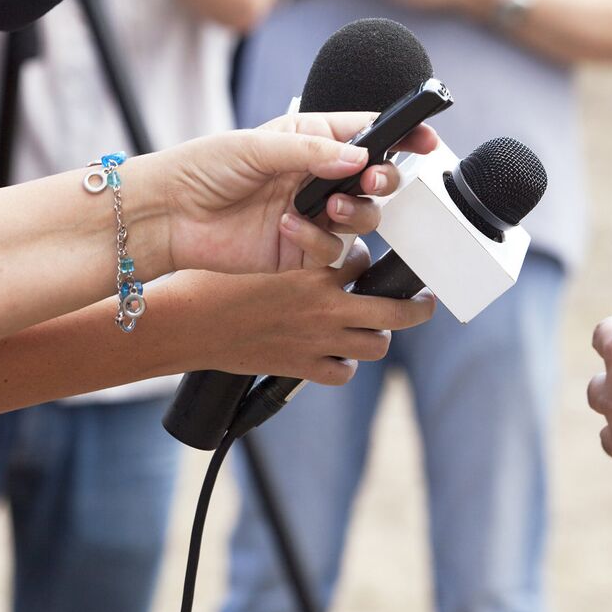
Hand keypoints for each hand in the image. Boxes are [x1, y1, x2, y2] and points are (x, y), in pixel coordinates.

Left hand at [141, 111, 438, 275]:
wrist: (169, 216)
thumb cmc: (204, 168)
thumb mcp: (257, 147)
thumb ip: (312, 151)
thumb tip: (360, 156)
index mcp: (310, 139)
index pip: (368, 132)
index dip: (402, 134)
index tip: (425, 139)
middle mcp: (317, 176)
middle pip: (376, 176)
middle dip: (384, 177)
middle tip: (372, 178)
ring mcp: (312, 214)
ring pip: (363, 215)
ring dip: (356, 210)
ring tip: (330, 205)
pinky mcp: (301, 249)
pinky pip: (332, 249)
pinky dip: (317, 240)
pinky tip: (288, 228)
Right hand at [171, 242, 437, 384]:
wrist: (186, 324)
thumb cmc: (215, 279)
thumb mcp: (263, 250)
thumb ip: (297, 247)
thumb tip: (320, 239)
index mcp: (317, 268)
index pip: (367, 259)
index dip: (368, 260)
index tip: (367, 261)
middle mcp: (326, 306)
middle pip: (395, 310)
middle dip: (417, 308)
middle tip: (424, 302)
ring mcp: (318, 340)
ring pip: (376, 344)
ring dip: (378, 336)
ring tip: (377, 329)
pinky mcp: (301, 368)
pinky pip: (343, 373)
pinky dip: (344, 365)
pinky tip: (336, 355)